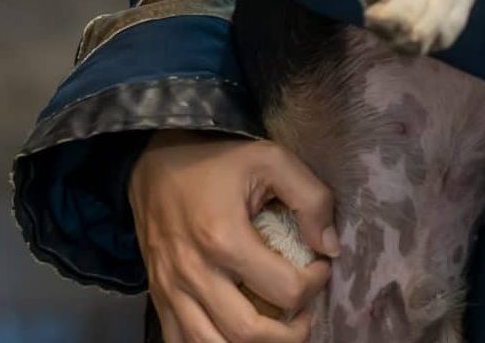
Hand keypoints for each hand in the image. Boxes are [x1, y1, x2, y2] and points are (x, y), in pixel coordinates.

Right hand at [131, 131, 338, 342]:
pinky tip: (235, 336)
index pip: (284, 289)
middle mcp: (194, 272)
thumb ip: (311, 198)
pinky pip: (180, 341)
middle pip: (248, 332)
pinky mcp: (158, 296)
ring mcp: (171, 289)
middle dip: (291, 333)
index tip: (321, 266)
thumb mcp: (272, 159)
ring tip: (277, 330)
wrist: (154, 160)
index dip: (315, 284)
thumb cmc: (217, 159)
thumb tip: (330, 246)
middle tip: (306, 312)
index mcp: (224, 238)